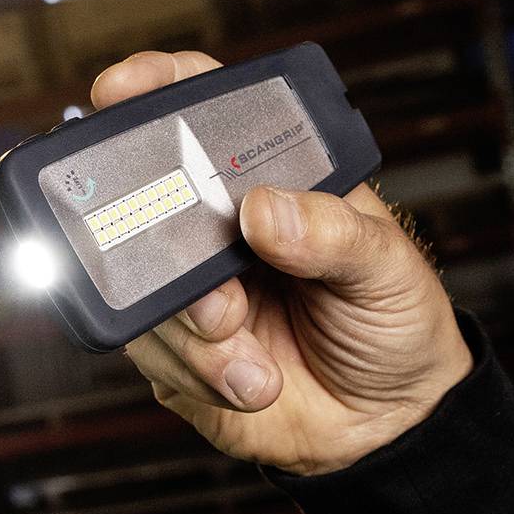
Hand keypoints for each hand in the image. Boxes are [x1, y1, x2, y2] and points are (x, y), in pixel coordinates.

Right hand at [92, 50, 474, 475]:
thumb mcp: (387, 267)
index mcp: (268, 182)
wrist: (387, 425)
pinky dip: (202, 373)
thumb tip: (265, 209)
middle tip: (221, 301)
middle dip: (162, 249)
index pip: (201, 113)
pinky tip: (252, 383)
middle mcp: (217, 229)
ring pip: (142, 290)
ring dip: (196, 334)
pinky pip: (153, 353)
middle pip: (145, 203)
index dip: (154, 88)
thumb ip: (333, 233)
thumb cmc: (393, 322)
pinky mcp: (175, 354)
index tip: (120, 89)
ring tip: (253, 358)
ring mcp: (189, 290)